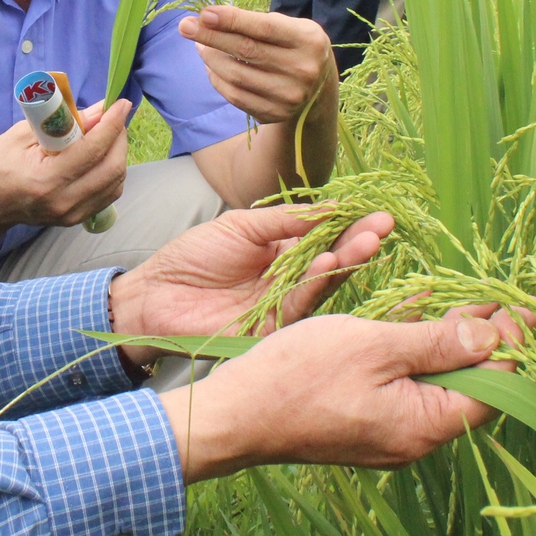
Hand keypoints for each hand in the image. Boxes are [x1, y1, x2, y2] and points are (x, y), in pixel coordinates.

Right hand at [0, 100, 129, 242]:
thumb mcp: (21, 135)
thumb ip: (63, 123)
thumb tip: (98, 110)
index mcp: (45, 180)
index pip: (92, 150)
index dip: (112, 123)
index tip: (121, 103)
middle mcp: (63, 202)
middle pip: (112, 168)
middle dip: (119, 137)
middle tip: (114, 117)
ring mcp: (71, 215)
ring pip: (115, 182)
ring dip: (118, 154)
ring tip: (107, 134)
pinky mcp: (75, 219)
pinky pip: (108, 194)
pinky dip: (112, 171)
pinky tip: (101, 155)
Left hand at [108, 208, 394, 364]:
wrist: (153, 296)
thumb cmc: (191, 256)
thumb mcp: (240, 226)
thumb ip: (283, 220)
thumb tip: (331, 208)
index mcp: (282, 250)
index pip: (324, 235)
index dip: (348, 224)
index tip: (376, 210)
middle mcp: (289, 278)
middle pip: (332, 259)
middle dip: (358, 243)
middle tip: (382, 227)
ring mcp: (282, 303)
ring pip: (323, 283)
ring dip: (345, 262)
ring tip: (364, 241)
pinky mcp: (272, 327)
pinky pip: (300, 304)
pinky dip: (316, 283)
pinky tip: (328, 262)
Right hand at [158, 304, 533, 481]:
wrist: (233, 414)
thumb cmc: (298, 377)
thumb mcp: (374, 346)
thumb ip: (437, 342)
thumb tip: (494, 337)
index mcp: (423, 425)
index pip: (492, 389)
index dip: (510, 346)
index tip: (522, 307)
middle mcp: (412, 438)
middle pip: (465, 387)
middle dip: (484, 340)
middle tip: (499, 296)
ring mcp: (385, 433)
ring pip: (432, 383)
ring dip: (447, 341)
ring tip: (465, 300)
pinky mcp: (361, 423)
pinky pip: (403, 386)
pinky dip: (413, 351)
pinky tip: (414, 315)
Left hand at [177, 5, 334, 125]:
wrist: (318, 87)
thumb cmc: (294, 46)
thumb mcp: (287, 27)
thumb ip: (255, 23)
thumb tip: (207, 19)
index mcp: (308, 40)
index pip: (264, 28)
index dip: (232, 20)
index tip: (204, 13)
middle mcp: (303, 70)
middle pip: (246, 51)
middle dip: (211, 37)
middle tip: (185, 26)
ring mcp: (290, 96)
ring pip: (236, 76)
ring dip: (210, 59)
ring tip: (199, 45)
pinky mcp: (276, 114)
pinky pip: (235, 96)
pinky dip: (217, 79)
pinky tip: (211, 66)